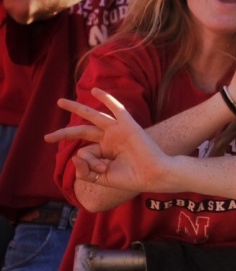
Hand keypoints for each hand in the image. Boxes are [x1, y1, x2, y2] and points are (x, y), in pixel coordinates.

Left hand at [47, 89, 173, 193]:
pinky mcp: (128, 125)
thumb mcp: (101, 178)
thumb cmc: (131, 178)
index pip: (84, 152)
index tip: (102, 170)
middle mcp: (109, 139)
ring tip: (60, 102)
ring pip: (93, 116)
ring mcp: (118, 130)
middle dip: (63, 133)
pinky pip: (116, 109)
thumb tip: (74, 156)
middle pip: (82, 131)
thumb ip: (84, 171)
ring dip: (76, 109)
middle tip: (47, 137)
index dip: (88, 162)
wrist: (153, 176)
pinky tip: (95, 91)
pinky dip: (107, 99)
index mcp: (104, 151)